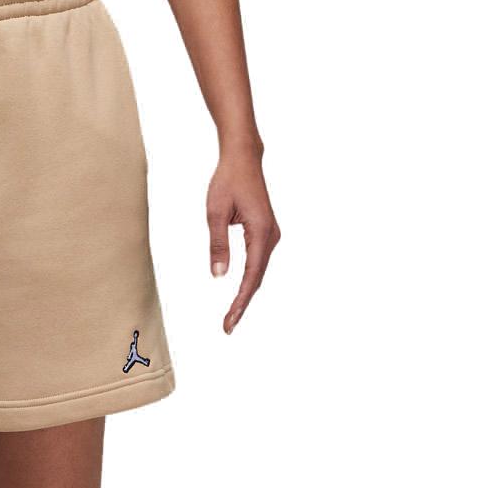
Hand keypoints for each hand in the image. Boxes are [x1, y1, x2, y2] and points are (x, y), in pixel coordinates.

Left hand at [206, 149, 279, 334]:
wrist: (243, 159)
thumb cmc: (227, 181)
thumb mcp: (215, 213)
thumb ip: (217, 245)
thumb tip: (219, 276)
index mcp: (261, 232)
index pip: (251, 276)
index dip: (240, 302)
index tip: (230, 322)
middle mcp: (271, 236)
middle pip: (257, 279)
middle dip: (242, 304)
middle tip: (227, 328)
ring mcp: (271, 235)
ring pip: (259, 273)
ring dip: (246, 295)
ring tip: (231, 317)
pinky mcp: (265, 234)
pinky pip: (258, 264)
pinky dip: (248, 281)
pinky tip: (239, 296)